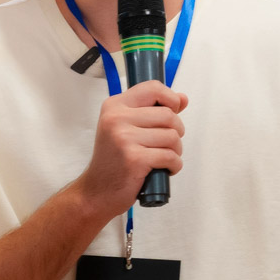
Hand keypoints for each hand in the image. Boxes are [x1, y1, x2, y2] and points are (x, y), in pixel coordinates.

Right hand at [77, 81, 186, 217]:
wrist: (96, 191)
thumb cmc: (113, 160)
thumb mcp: (125, 128)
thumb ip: (153, 111)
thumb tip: (183, 99)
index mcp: (114, 106)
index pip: (153, 88)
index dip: (170, 99)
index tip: (172, 112)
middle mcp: (116, 118)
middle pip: (169, 115)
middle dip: (176, 132)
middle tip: (166, 145)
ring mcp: (124, 138)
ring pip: (172, 136)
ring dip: (175, 151)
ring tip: (162, 158)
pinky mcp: (134, 158)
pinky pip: (170, 156)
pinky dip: (174, 165)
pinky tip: (164, 169)